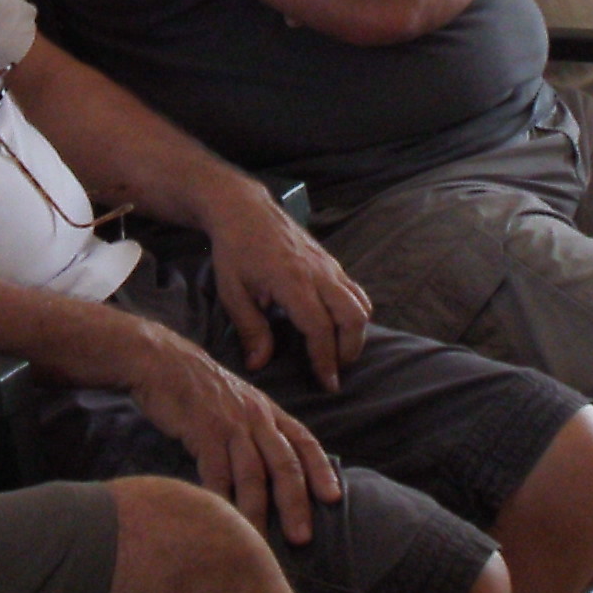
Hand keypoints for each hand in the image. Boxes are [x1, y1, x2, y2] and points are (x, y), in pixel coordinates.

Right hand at [126, 331, 341, 544]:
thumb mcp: (238, 401)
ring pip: (252, 475)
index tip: (334, 498)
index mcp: (268, 411)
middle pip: (284, 464)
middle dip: (295, 503)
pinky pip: (216, 473)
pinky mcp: (203, 431)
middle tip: (302, 538)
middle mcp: (256, 417)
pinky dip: (221, 500)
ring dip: (258, 512)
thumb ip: (257, 429)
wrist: (161, 361)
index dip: (321, 470)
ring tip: (260, 542)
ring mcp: (230, 424)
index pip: (304, 441)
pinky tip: (222, 521)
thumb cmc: (199, 387)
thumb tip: (272, 466)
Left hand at [193, 172, 370, 390]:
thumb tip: (259, 365)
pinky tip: (337, 328)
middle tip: (334, 371)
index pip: (320, 327)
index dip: (326, 359)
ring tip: (338, 353)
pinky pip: (355, 291)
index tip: (327, 384)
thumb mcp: (232, 291)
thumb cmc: (235, 250)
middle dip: (349, 350)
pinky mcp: (332, 262)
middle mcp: (318, 273)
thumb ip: (250, 329)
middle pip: (353, 316)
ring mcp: (329, 265)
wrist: (245, 209)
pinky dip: (354, 314)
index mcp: (292, 281)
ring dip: (356, 333)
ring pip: (361, 304)